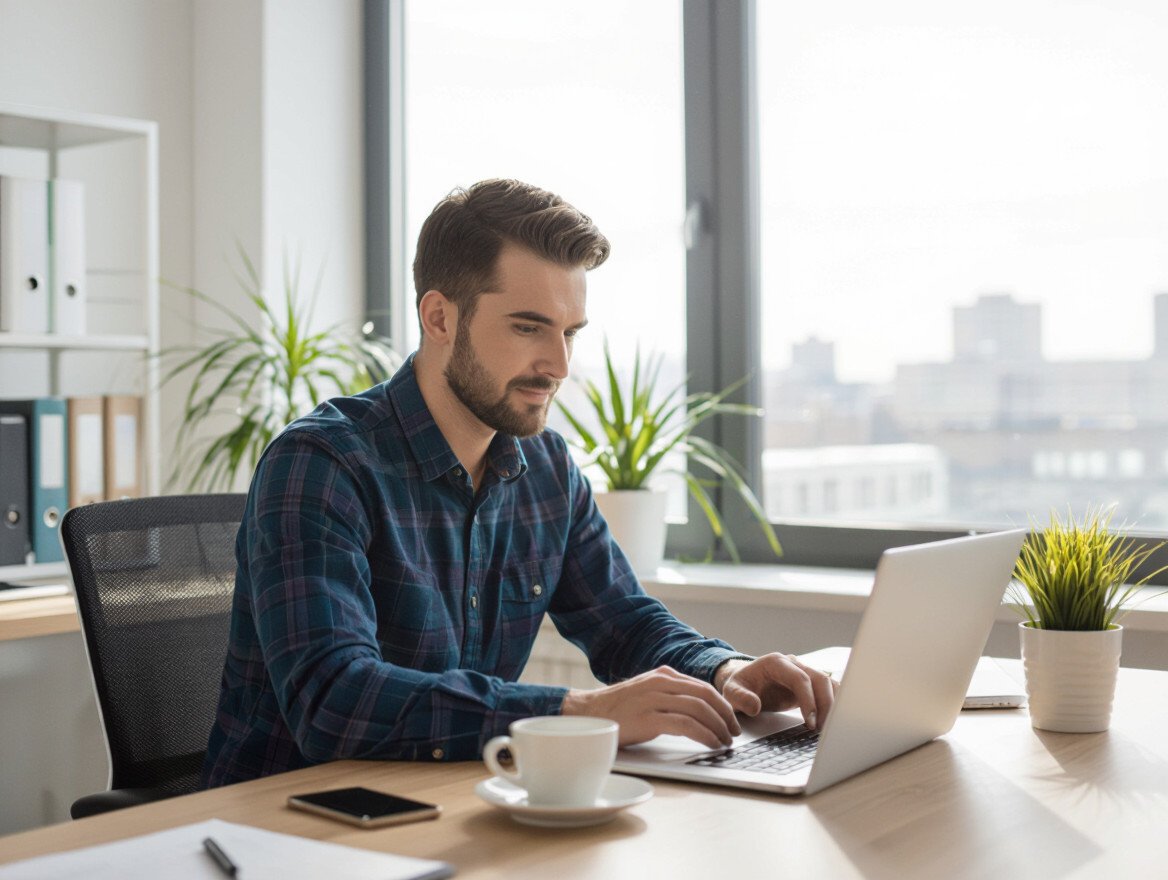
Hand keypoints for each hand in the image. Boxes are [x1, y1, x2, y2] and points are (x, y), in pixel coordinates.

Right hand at [561, 666, 741, 749]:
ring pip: (700, 709)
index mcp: (663, 675)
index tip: (731, 721)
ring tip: (725, 742)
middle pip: (706, 696)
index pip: (703, 687)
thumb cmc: (617, 709)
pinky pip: (686, 725)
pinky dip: (704, 735)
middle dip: (725, 716)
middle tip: (734, 733)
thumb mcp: (646, 692)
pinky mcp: (649, 717)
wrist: (586, 715)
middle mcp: (661, 682)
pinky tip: (711, 744)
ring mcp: (654, 698)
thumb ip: (669, 694)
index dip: (722, 705)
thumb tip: (698, 710)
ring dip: (718, 727)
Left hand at [714, 654, 838, 730]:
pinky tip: (832, 721)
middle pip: (820, 679)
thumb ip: (740, 698)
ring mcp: (803, 672)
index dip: (808, 700)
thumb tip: (755, 707)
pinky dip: (833, 704)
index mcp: (776, 662)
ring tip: (828, 729)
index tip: (810, 722)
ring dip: (832, 705)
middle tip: (821, 729)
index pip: (800, 678)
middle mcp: (793, 664)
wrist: (745, 681)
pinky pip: (828, 690)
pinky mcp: (810, 684)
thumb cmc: (740, 686)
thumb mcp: (732, 692)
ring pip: (828, 684)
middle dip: (825, 705)